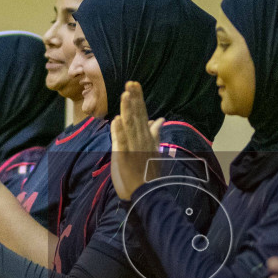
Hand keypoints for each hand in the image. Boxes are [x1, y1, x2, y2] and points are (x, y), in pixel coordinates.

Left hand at [111, 81, 162, 200]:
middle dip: (134, 99)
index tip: (134, 85)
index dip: (138, 99)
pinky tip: (117, 119)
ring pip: (130, 125)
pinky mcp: (125, 157)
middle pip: (137, 116)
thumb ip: (155, 133)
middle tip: (130, 83)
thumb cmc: (148, 173)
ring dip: (128, 110)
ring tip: (125, 95)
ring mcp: (134, 148)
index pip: (142, 114)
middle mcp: (142, 140)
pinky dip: (120, 131)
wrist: (147, 194)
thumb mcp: (154, 150)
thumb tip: (160, 119)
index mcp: (147, 137)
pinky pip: (122, 142)